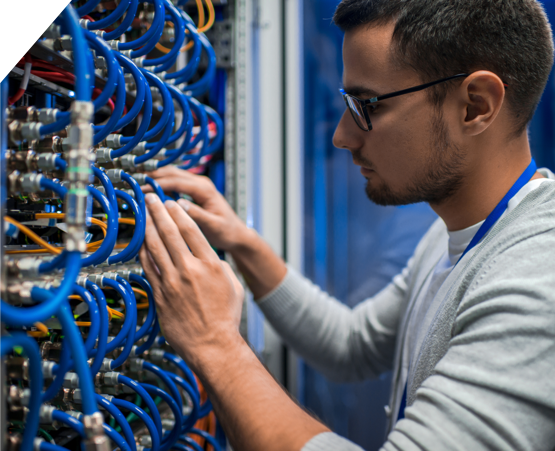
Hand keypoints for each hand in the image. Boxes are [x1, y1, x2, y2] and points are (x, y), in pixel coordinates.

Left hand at [139, 193, 244, 369]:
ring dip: (148, 226)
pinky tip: (140, 241)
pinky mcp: (160, 294)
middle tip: (151, 199)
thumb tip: (208, 256)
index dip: (178, 213)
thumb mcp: (233, 285)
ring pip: (155, 246)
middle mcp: (190, 269)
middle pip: (170, 232)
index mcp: (210, 264)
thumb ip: (219, 265)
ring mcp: (172, 282)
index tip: (172, 203)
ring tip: (143, 213)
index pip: (191, 230)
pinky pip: (148, 267)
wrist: (212, 345)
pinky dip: (143, 251)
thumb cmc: (225, 318)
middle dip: (159, 211)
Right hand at [143, 166, 250, 251]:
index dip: (157, 184)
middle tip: (134, 183)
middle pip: (172, 173)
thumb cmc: (228, 231)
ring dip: (156, 178)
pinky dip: (162, 184)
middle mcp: (201, 184)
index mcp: (205, 189)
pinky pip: (175, 183)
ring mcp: (198, 186)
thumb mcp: (213, 225)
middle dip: (153, 176)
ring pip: (172, 175)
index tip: (142, 189)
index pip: (176, 181)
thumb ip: (197, 215)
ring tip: (138, 184)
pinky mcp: (194, 192)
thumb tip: (179, 205)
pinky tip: (151, 191)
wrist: (236, 234)